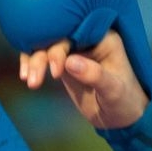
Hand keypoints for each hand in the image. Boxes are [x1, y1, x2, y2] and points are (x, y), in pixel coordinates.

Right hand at [18, 28, 146, 129]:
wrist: (121, 118)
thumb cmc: (124, 101)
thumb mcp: (113, 89)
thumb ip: (94, 74)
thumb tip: (70, 62)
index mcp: (103, 37)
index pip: (74, 32)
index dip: (60, 47)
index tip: (55, 70)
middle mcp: (86, 39)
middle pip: (56, 37)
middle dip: (42, 56)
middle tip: (34, 80)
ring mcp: (74, 50)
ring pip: (46, 46)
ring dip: (34, 61)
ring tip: (30, 82)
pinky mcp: (63, 63)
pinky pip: (43, 57)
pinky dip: (33, 64)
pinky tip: (27, 77)